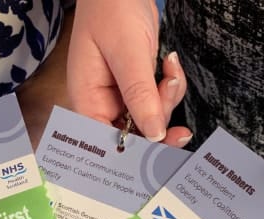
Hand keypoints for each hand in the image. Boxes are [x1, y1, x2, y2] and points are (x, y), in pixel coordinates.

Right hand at [68, 0, 190, 146]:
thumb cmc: (112, 8)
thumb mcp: (127, 53)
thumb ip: (140, 95)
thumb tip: (153, 136)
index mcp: (87, 99)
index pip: (105, 141)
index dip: (132, 153)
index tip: (159, 158)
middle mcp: (101, 102)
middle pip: (132, 134)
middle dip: (158, 122)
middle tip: (176, 113)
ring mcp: (120, 94)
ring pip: (150, 117)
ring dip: (167, 99)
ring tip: (169, 70)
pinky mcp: (137, 84)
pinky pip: (158, 99)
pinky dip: (170, 86)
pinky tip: (169, 63)